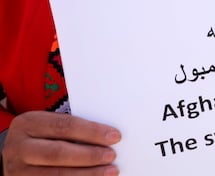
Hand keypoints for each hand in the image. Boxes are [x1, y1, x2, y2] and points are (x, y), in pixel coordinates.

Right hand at [2, 111, 120, 174]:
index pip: (64, 126)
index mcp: (28, 124)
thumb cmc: (44, 137)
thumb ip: (73, 129)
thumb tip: (109, 136)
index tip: (115, 136)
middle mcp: (18, 147)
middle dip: (89, 155)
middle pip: (58, 153)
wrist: (19, 155)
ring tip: (110, 171)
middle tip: (112, 155)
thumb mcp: (50, 126)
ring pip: (56, 175)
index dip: (92, 132)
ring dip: (87, 174)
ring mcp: (18, 170)